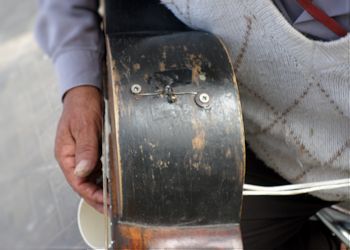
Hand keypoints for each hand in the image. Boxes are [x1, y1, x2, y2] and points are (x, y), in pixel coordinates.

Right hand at [55, 86, 104, 212]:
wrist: (85, 93)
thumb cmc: (82, 107)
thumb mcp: (85, 127)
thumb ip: (85, 149)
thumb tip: (83, 172)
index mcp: (66, 154)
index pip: (77, 181)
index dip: (91, 194)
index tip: (105, 203)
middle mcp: (73, 157)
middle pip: (84, 183)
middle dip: (97, 197)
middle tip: (112, 208)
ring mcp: (81, 155)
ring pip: (90, 178)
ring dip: (101, 189)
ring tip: (114, 200)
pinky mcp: (90, 151)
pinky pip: (96, 169)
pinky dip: (104, 178)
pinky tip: (113, 183)